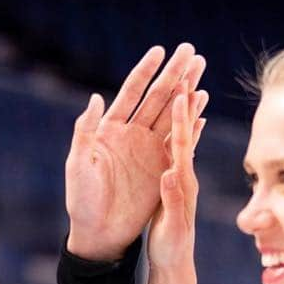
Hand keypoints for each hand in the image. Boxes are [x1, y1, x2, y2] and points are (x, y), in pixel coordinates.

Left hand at [65, 43, 206, 261]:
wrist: (100, 233)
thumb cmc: (83, 200)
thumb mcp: (79, 164)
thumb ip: (85, 131)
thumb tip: (96, 98)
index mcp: (110, 129)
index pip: (131, 92)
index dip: (145, 70)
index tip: (160, 50)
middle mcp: (132, 135)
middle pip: (157, 97)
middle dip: (174, 74)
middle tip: (191, 52)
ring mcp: (148, 150)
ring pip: (172, 114)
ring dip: (187, 93)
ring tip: (202, 71)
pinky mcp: (161, 169)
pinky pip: (180, 142)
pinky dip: (192, 125)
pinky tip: (203, 108)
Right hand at [147, 82, 201, 272]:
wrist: (176, 264)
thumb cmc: (172, 250)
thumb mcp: (170, 227)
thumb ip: (170, 200)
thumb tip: (169, 174)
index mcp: (182, 182)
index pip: (183, 143)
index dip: (181, 118)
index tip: (181, 89)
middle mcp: (185, 175)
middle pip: (186, 130)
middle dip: (186, 100)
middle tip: (188, 70)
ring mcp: (181, 177)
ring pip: (182, 135)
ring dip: (184, 108)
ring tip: (189, 82)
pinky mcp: (174, 182)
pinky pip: (178, 149)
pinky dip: (180, 130)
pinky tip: (186, 120)